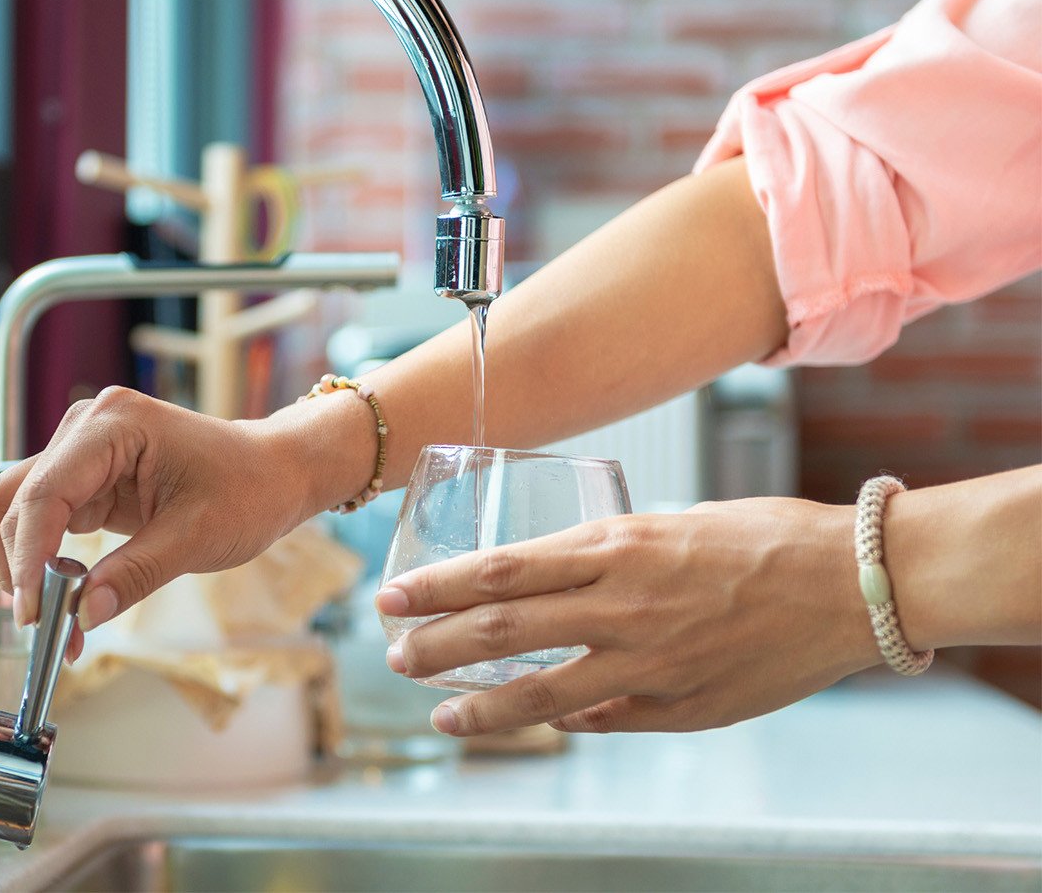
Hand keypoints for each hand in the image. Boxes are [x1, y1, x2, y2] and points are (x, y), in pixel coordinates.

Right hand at [0, 387, 364, 657]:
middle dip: (20, 567)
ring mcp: (81, 453)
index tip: (31, 614)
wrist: (274, 472)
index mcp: (114, 424)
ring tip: (53, 619)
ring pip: (15, 512)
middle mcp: (86, 429)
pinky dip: (43, 563)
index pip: (44, 494)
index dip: (28, 558)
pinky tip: (65, 599)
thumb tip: (81, 615)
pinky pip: (43, 522)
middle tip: (44, 627)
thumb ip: (134, 574)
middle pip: (13, 500)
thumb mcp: (196, 537)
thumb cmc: (248, 488)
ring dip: (23, 567)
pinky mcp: (85, 480)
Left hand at [375, 498, 883, 734]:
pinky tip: (537, 721)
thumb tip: (553, 595)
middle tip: (393, 655)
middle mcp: (624, 601)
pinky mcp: (682, 706)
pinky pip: (606, 719)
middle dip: (438, 645)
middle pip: (505, 627)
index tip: (394, 597)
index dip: (439, 587)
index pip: (502, 567)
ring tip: (441, 713)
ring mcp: (651, 660)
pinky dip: (566, 720)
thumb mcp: (671, 526)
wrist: (854, 582)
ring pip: (544, 689)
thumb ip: (609, 561)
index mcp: (619, 543)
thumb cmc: (766, 538)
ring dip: (483, 704)